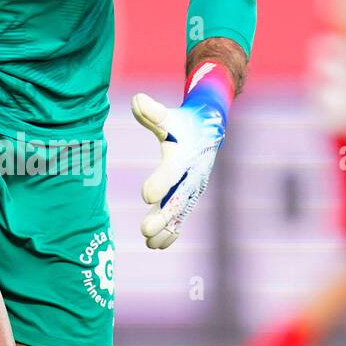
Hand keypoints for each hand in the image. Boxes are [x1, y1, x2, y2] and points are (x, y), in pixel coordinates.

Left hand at [132, 62, 231, 248]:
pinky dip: (171, 232)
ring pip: (179, 214)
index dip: (160, 182)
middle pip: (176, 199)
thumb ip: (152, 113)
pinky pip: (182, 218)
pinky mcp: (189, 197)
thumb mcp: (168, 117)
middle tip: (145, 229)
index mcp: (183, 157)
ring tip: (148, 241)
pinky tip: (156, 245)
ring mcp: (192, 190)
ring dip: (165, 229)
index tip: (146, 195)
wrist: (209, 130)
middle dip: (162, 216)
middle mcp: (190, 177)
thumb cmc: (183, 123)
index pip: (172, 171)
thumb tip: (136, 100)